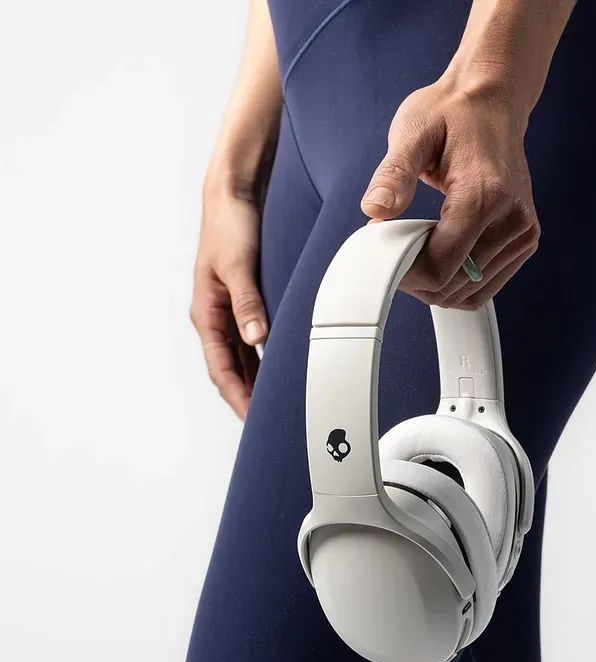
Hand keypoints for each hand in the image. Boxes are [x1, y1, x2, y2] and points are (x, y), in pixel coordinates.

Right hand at [190, 185, 267, 419]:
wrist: (233, 195)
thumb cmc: (229, 226)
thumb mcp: (237, 266)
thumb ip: (247, 302)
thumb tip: (256, 338)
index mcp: (207, 314)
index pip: (221, 369)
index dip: (238, 397)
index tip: (254, 419)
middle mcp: (216, 317)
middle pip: (230, 370)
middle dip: (247, 397)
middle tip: (269, 422)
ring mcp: (228, 310)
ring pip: (241, 358)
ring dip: (256, 381)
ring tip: (276, 404)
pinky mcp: (243, 301)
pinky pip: (251, 340)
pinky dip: (263, 358)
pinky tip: (279, 369)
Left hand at [360, 77, 539, 309]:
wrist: (493, 103)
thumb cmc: (454, 115)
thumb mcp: (413, 132)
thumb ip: (393, 174)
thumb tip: (375, 209)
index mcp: (485, 197)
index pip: (440, 268)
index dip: (404, 271)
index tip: (386, 252)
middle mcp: (512, 221)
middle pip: (452, 287)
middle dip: (417, 278)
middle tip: (399, 246)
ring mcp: (522, 235)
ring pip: (468, 295)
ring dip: (436, 284)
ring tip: (420, 247)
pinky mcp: (524, 242)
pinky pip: (484, 287)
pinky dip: (457, 283)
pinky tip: (442, 255)